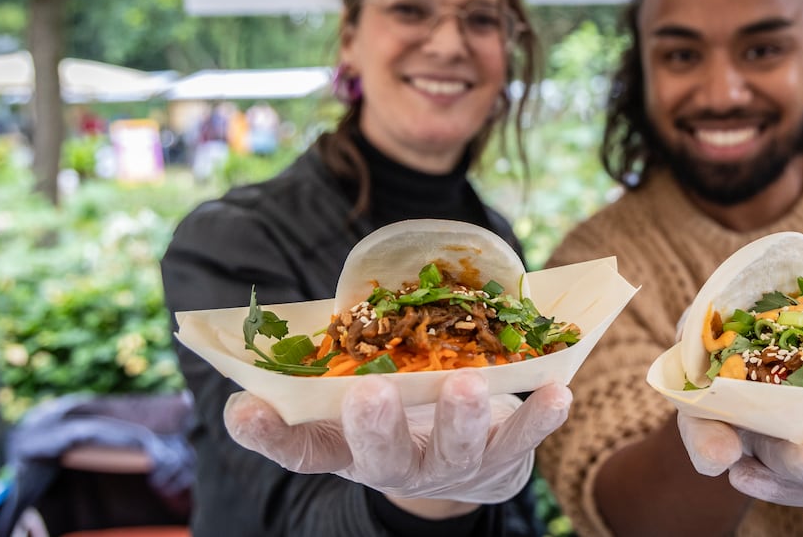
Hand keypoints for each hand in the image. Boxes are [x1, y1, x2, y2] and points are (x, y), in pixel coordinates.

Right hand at [224, 370, 571, 503]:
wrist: (467, 464)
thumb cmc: (398, 409)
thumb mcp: (354, 392)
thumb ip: (325, 367)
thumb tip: (278, 336)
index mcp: (347, 446)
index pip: (299, 448)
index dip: (269, 435)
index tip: (245, 410)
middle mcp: (396, 464)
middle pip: (381, 457)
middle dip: (377, 427)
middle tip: (372, 394)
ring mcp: (452, 465)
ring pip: (457, 449)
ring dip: (462, 417)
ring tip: (468, 385)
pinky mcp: (503, 458)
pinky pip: (524, 438)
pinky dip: (541, 415)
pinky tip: (557, 391)